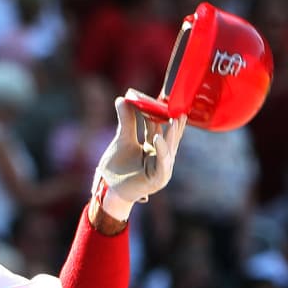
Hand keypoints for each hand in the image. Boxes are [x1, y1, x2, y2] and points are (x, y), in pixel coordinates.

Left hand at [93, 89, 186, 220]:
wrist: (111, 190)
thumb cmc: (118, 167)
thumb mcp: (122, 140)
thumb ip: (126, 121)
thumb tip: (122, 99)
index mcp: (154, 146)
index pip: (160, 126)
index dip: (161, 113)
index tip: (161, 97)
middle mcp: (161, 156)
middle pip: (169, 136)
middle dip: (174, 122)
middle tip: (176, 105)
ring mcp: (162, 168)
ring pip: (169, 148)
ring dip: (173, 134)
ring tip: (175, 118)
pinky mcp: (158, 179)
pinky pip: (162, 162)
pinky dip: (161, 150)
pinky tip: (158, 138)